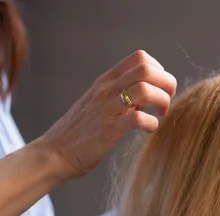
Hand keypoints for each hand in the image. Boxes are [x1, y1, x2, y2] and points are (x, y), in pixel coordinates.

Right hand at [38, 50, 176, 179]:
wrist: (53, 153)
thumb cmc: (81, 132)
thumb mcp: (102, 104)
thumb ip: (123, 95)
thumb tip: (150, 93)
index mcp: (106, 81)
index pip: (139, 58)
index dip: (159, 71)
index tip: (160, 90)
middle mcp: (106, 90)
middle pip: (146, 69)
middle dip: (167, 84)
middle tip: (165, 104)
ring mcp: (105, 109)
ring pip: (144, 90)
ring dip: (162, 102)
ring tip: (160, 116)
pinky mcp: (106, 131)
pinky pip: (137, 119)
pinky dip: (151, 123)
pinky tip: (149, 130)